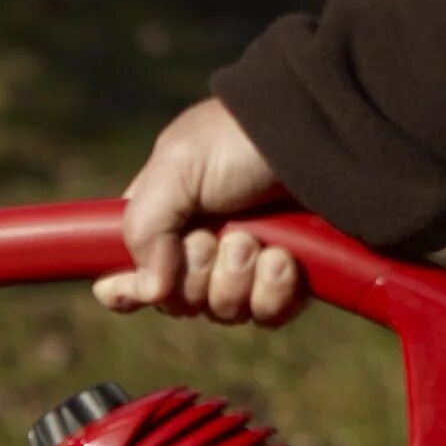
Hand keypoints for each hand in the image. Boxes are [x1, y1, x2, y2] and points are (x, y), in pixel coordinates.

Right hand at [93, 98, 305, 325]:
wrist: (322, 130)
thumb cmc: (242, 139)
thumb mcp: (176, 166)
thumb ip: (143, 228)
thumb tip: (148, 292)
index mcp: (162, 220)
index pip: (124, 277)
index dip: (127, 290)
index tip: (146, 284)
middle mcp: (199, 249)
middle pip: (175, 302)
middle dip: (197, 274)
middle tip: (217, 235)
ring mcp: (245, 267)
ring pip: (222, 311)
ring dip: (237, 278)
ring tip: (258, 240)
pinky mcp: (288, 281)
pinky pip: (267, 315)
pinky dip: (273, 292)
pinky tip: (286, 259)